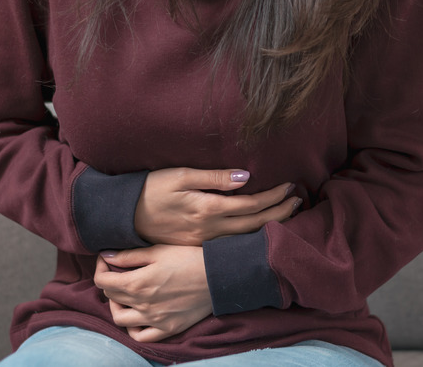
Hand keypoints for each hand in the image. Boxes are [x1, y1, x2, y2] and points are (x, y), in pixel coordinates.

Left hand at [94, 245, 212, 342]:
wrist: (217, 275)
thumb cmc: (188, 258)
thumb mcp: (158, 251)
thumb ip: (128, 255)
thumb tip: (105, 256)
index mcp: (137, 283)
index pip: (103, 281)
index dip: (100, 268)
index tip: (107, 261)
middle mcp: (142, 304)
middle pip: (111, 297)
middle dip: (109, 283)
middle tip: (119, 273)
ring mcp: (154, 319)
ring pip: (120, 319)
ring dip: (117, 306)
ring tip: (126, 296)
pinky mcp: (167, 328)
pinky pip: (141, 336)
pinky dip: (133, 328)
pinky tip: (138, 315)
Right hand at [135, 167, 300, 244]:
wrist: (124, 215)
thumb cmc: (151, 189)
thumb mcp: (181, 175)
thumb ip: (215, 177)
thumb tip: (246, 177)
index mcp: (208, 209)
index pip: (252, 205)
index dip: (274, 196)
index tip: (290, 186)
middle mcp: (210, 230)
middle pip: (255, 224)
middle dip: (279, 212)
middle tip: (298, 201)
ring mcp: (204, 242)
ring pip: (245, 237)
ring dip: (268, 224)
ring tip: (286, 214)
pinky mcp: (197, 247)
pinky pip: (231, 244)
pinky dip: (250, 235)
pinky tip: (258, 228)